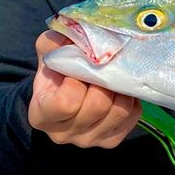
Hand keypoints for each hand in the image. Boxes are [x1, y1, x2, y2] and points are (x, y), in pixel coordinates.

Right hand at [29, 30, 142, 148]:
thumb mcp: (48, 57)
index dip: (76, 80)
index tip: (77, 66)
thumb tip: (74, 33)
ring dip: (120, 88)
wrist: (62, 98)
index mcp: (42, 116)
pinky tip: (120, 89)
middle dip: (103, 80)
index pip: (66, 102)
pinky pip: (132, 116)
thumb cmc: (55, 76)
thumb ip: (53, 44)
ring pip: (119, 110)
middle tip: (101, 66)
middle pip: (98, 105)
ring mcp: (90, 140)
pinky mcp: (111, 140)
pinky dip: (130, 99)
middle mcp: (64, 135)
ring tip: (113, 75)